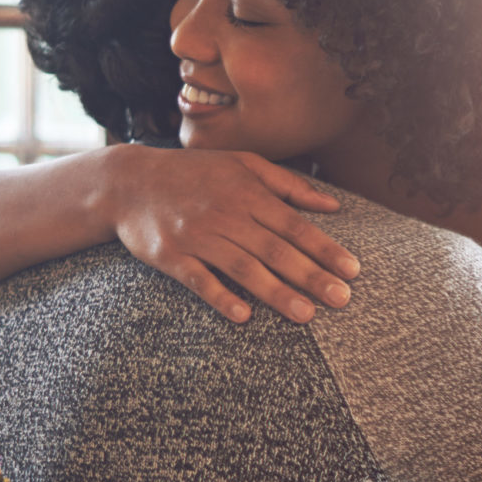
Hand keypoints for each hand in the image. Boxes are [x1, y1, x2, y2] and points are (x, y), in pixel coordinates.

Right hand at [102, 146, 358, 323]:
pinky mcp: (170, 256)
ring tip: (306, 315)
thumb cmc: (195, 174)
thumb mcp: (243, 164)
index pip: (295, 226)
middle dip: (311, 276)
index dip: (325, 249)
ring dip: (276, 293)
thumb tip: (334, 206)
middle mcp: (226, 214)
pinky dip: (220, 297)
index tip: (352, 271)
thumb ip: (289, 185)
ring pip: (243, 268)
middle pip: (275, 250)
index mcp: (248, 193)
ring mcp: (197, 236)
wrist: (128, 181)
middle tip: (342, 300)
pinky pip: (199, 280)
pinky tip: (243, 316)